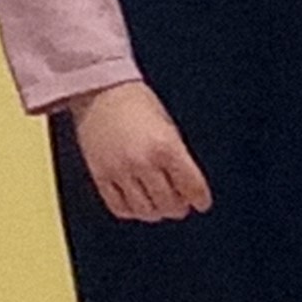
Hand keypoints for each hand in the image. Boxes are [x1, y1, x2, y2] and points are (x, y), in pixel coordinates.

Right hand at [71, 82, 211, 222]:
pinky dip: (131, 210)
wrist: (100, 90)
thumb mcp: (168, 128)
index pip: (193, 187)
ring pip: (145, 211)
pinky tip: (136, 201)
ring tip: (156, 202)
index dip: (200, 199)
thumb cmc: (136, 103)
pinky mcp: (100, 175)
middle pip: (170, 204)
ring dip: (155, 211)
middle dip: (178, 206)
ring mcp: (120, 171)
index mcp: (166, 147)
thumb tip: (184, 189)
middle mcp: (144, 162)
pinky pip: (120, 207)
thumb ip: (178, 159)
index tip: (201, 202)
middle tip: (178, 202)